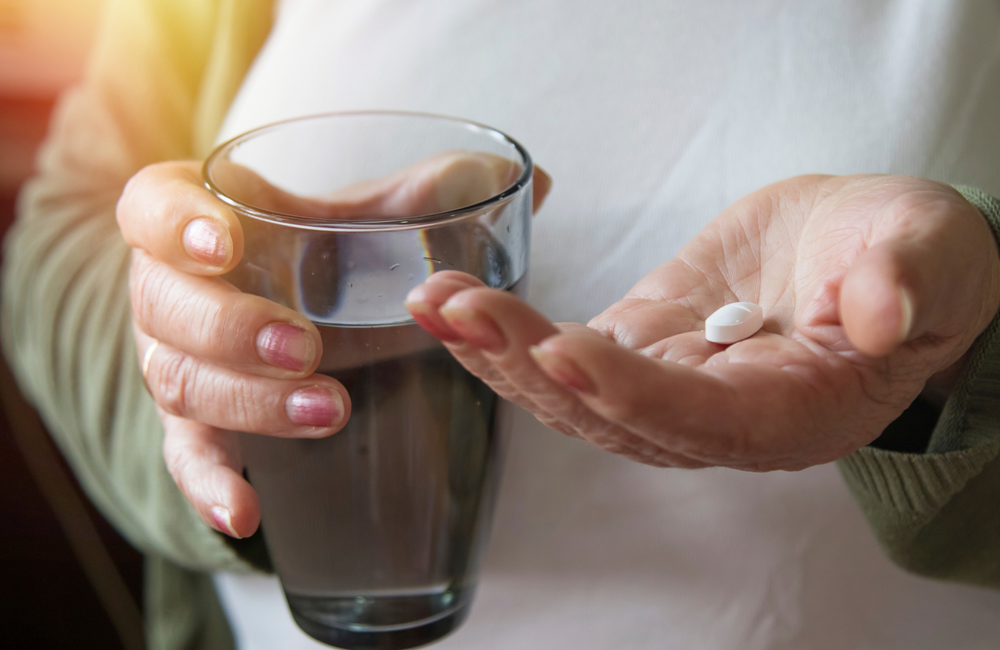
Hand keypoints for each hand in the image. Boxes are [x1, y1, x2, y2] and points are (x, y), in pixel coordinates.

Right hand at [119, 154, 550, 536]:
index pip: (154, 206)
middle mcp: (177, 291)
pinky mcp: (200, 427)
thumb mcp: (384, 216)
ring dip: (248, 402)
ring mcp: (180, 362)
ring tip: (328, 410)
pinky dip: (210, 486)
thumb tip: (533, 183)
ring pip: (179, 383)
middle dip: (230, 328)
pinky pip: (188, 459)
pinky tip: (247, 511)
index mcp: (209, 219)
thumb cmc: (342, 253)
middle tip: (308, 347)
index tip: (227, 243)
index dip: (176, 223)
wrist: (317, 314)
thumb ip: (446, 192)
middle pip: (163, 304)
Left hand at [405, 175, 999, 470]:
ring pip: (571, 394)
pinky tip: (456, 304)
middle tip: (462, 309)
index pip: (699, 419)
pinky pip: (564, 356)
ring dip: (499, 352)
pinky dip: (508, 334)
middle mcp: (716, 422)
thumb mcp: (924, 254)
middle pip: (610, 413)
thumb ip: (904, 283)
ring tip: (434, 302)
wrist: (862, 248)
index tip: (563, 349)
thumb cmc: (903, 256)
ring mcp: (667, 388)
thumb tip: (882, 317)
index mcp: (791, 413)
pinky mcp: (637, 348)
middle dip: (530, 364)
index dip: (631, 391)